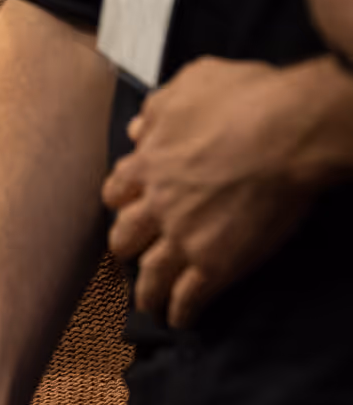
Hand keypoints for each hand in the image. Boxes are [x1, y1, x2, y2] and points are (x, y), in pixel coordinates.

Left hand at [103, 57, 320, 328]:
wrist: (288, 132)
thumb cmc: (247, 98)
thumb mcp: (194, 82)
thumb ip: (160, 107)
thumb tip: (138, 127)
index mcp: (149, 163)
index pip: (116, 191)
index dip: (121, 202)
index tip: (128, 208)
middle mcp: (157, 205)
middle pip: (124, 238)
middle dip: (127, 248)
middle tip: (135, 256)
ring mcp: (183, 238)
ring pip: (150, 277)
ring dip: (147, 294)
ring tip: (151, 306)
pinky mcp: (214, 265)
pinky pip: (188, 298)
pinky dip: (181, 313)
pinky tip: (182, 321)